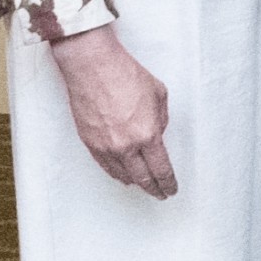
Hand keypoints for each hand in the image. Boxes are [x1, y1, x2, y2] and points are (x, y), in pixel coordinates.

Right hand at [49, 25, 179, 199]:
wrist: (92, 66)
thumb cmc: (126, 75)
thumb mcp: (159, 95)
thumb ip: (161, 119)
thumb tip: (157, 133)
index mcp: (147, 134)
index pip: (161, 169)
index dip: (168, 183)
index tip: (171, 189)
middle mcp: (126, 145)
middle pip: (142, 178)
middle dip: (154, 189)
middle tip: (161, 194)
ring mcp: (105, 145)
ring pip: (122, 174)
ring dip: (135, 182)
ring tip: (143, 185)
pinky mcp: (89, 141)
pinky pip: (104, 165)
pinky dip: (115, 173)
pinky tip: (121, 176)